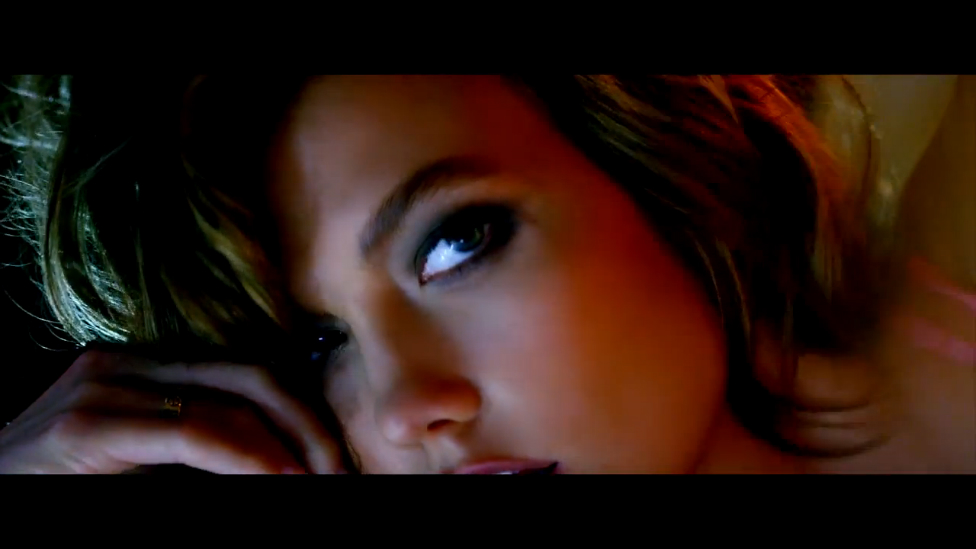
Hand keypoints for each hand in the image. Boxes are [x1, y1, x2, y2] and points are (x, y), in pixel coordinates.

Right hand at [0, 349, 343, 473]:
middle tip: (344, 468)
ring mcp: (105, 383)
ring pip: (232, 400)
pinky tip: (282, 479)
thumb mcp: (152, 464)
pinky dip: (248, 458)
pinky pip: (193, 432)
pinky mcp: (87, 422)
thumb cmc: (75, 483)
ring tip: (322, 477)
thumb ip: (209, 451)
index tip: (338, 455)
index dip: (306, 411)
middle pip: (254, 375)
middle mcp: (130, 362)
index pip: (252, 371)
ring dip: (289, 445)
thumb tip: (288, 463)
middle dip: (310, 424)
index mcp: (151, 366)